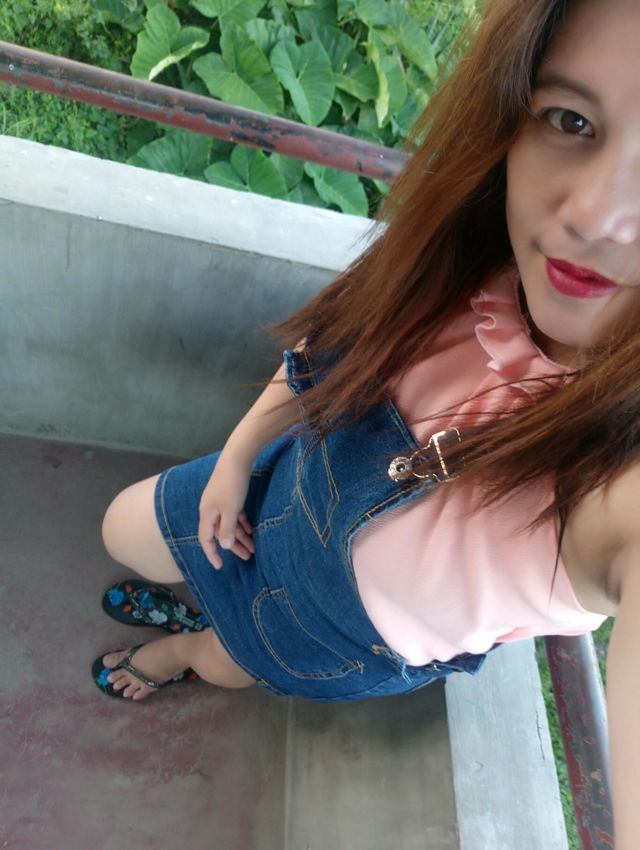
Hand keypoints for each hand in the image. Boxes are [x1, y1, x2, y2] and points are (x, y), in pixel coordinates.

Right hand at [198, 449, 254, 569]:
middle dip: (234, 546)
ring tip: (254, 547)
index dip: (211, 553)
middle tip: (248, 557)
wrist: (237, 458)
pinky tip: (252, 530)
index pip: (205, 539)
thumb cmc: (231, 485)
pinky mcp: (231, 495)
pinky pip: (235, 515)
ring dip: (241, 536)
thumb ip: (226, 529)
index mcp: (207, 514)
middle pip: (220, 533)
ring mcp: (221, 502)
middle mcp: (211, 509)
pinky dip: (243, 523)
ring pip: (230, 524)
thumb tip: (223, 546)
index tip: (220, 566)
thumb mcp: (230, 510)